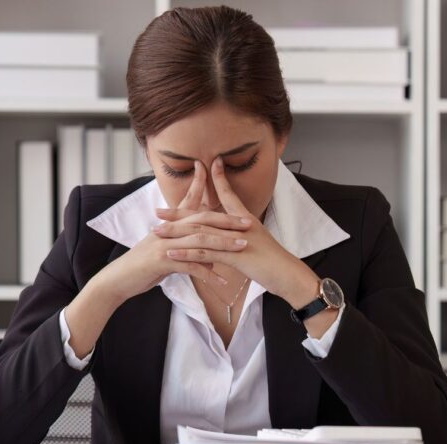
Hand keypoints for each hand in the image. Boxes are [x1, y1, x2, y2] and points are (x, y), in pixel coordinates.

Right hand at [88, 160, 252, 304]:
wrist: (119, 280)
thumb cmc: (143, 268)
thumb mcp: (168, 256)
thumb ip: (190, 253)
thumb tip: (214, 259)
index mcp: (168, 225)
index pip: (190, 203)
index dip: (204, 189)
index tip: (222, 183)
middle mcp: (167, 230)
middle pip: (202, 220)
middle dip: (227, 221)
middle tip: (248, 224)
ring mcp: (164, 244)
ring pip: (199, 240)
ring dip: (223, 244)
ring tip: (243, 247)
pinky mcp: (161, 261)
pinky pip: (190, 266)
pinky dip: (208, 273)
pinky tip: (223, 282)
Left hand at [158, 158, 324, 315]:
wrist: (289, 274)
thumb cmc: (274, 262)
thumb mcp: (256, 243)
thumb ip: (240, 236)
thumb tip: (229, 234)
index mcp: (245, 219)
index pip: (228, 194)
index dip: (217, 179)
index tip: (203, 166)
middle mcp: (239, 225)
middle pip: (204, 214)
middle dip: (179, 213)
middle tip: (157, 211)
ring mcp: (236, 239)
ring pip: (200, 232)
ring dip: (176, 232)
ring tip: (157, 231)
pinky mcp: (234, 256)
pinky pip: (206, 253)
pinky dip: (186, 252)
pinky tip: (171, 253)